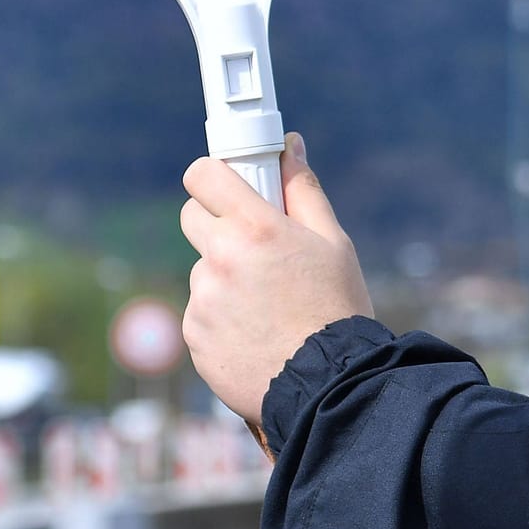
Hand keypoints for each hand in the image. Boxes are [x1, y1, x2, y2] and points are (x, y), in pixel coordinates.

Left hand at [181, 133, 373, 420]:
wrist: (326, 382)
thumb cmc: (336, 307)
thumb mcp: (332, 242)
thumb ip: (303, 190)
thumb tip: (290, 146)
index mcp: (255, 229)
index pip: (203, 176)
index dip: (213, 176)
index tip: (227, 185)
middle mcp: (220, 259)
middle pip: (192, 218)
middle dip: (218, 224)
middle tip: (255, 246)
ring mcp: (201, 299)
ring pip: (203, 270)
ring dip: (225, 277)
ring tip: (267, 304)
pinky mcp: (193, 334)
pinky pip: (200, 311)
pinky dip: (221, 316)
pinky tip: (255, 331)